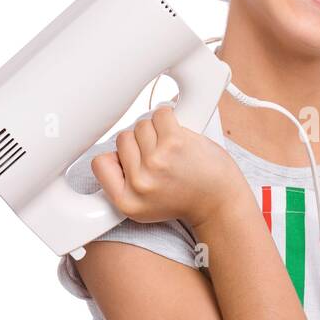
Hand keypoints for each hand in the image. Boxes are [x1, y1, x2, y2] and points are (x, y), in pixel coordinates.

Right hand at [91, 103, 248, 228]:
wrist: (219, 202)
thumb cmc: (186, 198)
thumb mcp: (144, 206)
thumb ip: (122, 182)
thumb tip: (111, 150)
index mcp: (127, 201)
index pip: (100, 162)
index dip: (116, 157)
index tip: (132, 160)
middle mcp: (139, 183)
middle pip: (123, 139)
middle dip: (141, 142)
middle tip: (161, 156)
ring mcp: (156, 162)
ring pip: (141, 125)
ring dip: (157, 130)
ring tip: (172, 148)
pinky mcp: (174, 143)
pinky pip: (161, 113)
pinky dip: (170, 118)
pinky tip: (179, 135)